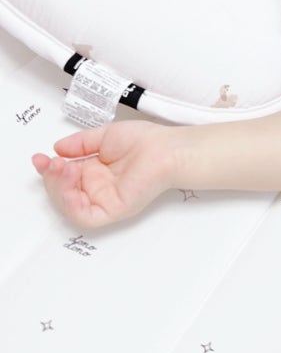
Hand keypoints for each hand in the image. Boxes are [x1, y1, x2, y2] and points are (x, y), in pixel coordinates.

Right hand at [32, 120, 177, 228]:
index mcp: (95, 171)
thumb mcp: (104, 136)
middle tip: (51, 162)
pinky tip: (70, 183)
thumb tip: (58, 148)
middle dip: (51, 178)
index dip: (49, 169)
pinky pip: (85, 216)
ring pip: (70, 205)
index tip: (40, 157)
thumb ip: (79, 143)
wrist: (167, 148)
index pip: (64, 176)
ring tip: (61, 168)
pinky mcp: (113, 210)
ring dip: (58, 188)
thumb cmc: (145, 141)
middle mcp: (98, 187)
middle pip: (63, 192)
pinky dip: (71, 203)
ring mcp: (105, 200)